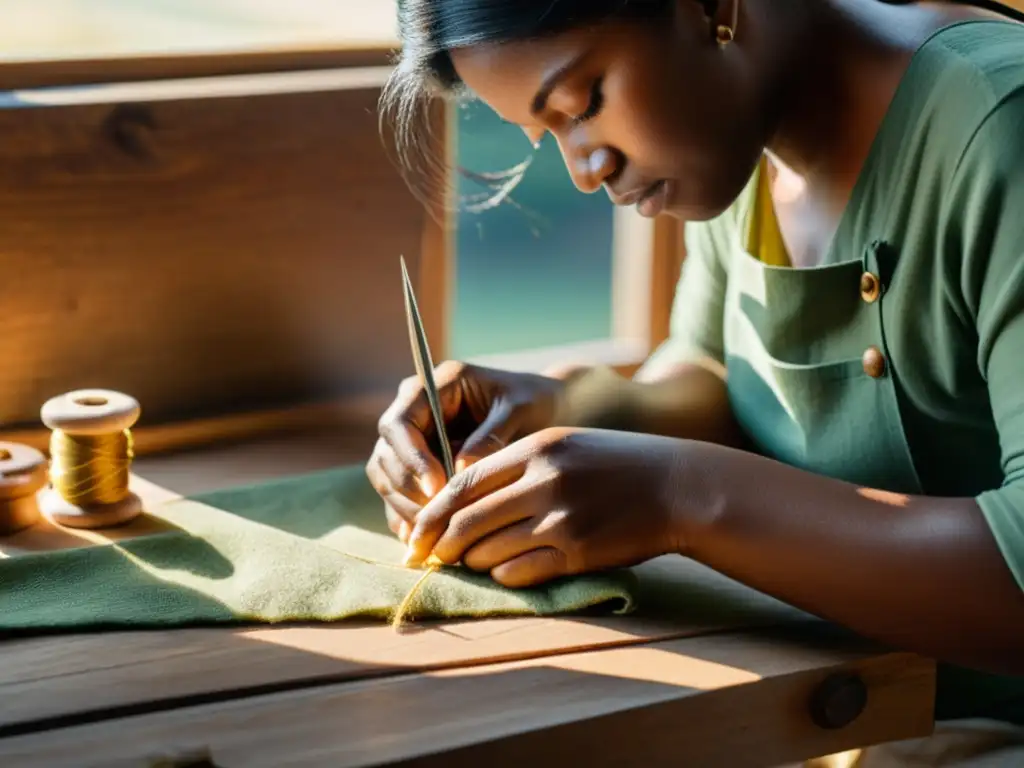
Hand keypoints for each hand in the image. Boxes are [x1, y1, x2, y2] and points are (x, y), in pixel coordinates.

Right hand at [366, 361, 569, 541]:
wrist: (546, 409)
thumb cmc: (535, 402)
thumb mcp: (521, 411)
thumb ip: (491, 437)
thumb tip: (459, 473)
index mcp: (436, 385)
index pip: (400, 422)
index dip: (412, 458)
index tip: (438, 488)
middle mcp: (415, 409)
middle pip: (386, 453)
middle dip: (406, 489)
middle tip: (434, 521)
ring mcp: (412, 439)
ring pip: (387, 476)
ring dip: (404, 507)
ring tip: (432, 535)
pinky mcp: (417, 465)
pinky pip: (399, 493)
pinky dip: (407, 516)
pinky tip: (425, 539)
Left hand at [403, 427, 684, 587]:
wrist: (677, 486)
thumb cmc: (616, 464)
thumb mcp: (564, 446)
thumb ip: (515, 466)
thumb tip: (463, 500)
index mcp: (535, 450)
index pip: (463, 483)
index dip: (432, 512)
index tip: (415, 532)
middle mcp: (542, 482)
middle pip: (468, 521)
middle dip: (438, 545)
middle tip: (423, 560)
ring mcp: (560, 519)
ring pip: (490, 551)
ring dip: (471, 562)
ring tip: (467, 563)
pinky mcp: (577, 552)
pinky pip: (521, 572)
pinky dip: (503, 575)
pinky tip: (503, 571)